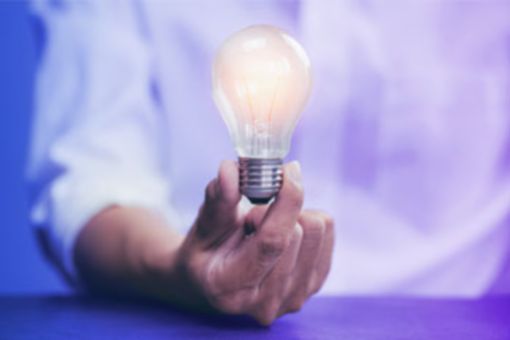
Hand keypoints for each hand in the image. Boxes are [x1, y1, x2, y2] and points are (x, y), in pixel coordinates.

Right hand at [176, 160, 333, 324]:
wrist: (215, 280)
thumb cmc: (207, 250)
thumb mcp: (203, 224)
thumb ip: (218, 198)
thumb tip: (230, 170)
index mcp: (230, 287)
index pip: (272, 241)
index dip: (286, 200)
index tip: (287, 170)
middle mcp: (264, 302)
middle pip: (298, 232)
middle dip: (277, 208)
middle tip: (254, 214)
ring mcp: (292, 299)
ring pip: (317, 230)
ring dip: (293, 215)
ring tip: (266, 227)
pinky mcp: (313, 286)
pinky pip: (328, 233)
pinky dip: (307, 221)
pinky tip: (284, 233)